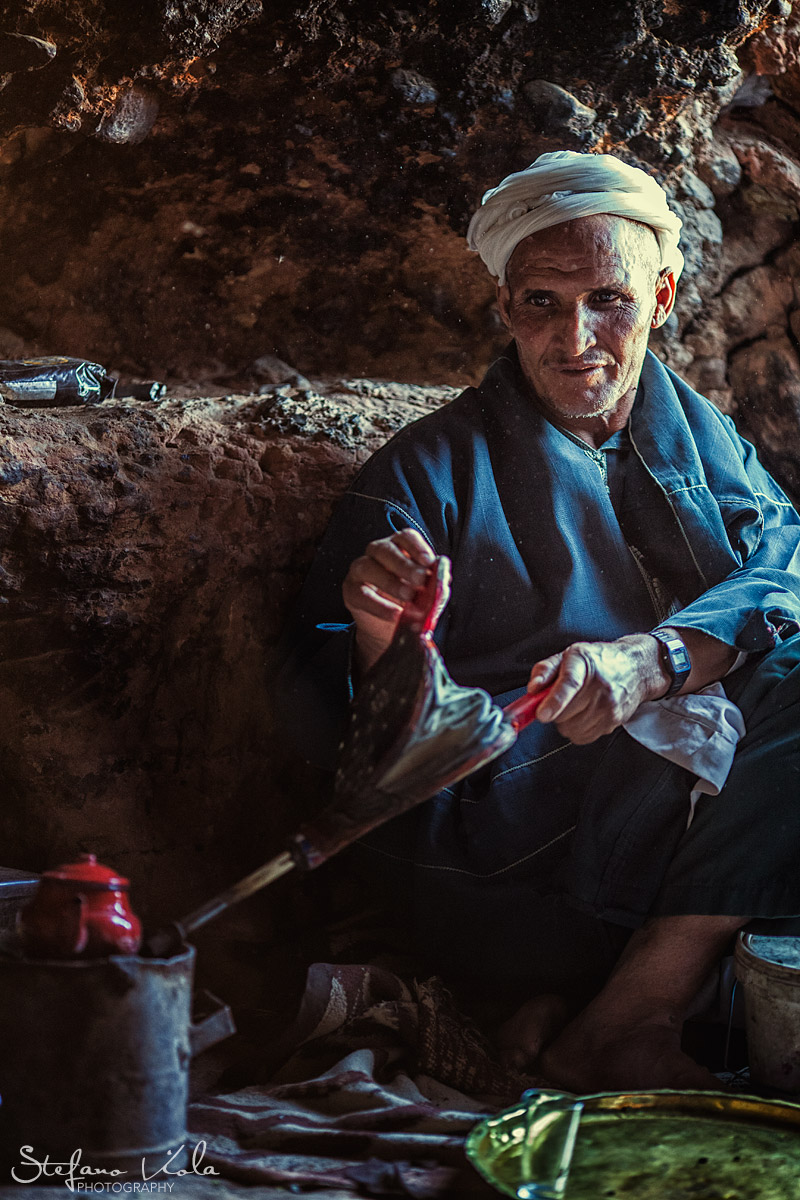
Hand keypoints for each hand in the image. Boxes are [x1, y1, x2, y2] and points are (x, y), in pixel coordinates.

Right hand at [342, 529, 437, 671]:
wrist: (392, 630)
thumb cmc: (411, 603)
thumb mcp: (428, 593)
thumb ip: (436, 583)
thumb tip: (442, 574)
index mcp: (399, 547)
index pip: (405, 537)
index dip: (416, 546)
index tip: (428, 562)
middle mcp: (377, 553)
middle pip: (385, 549)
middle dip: (404, 564)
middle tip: (420, 581)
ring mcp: (361, 570)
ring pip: (368, 567)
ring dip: (390, 582)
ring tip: (408, 596)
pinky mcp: (351, 591)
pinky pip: (361, 594)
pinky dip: (379, 605)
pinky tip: (395, 613)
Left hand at [527, 634, 668, 744]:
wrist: (636, 669)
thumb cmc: (600, 661)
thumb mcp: (569, 655)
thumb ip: (546, 669)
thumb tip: (533, 688)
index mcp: (584, 663)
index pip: (570, 684)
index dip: (554, 701)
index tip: (542, 714)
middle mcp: (600, 686)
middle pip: (565, 713)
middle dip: (554, 710)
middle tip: (559, 700)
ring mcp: (609, 706)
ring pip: (571, 729)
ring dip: (565, 722)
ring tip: (574, 706)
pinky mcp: (613, 721)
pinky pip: (582, 737)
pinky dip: (576, 730)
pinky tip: (583, 715)